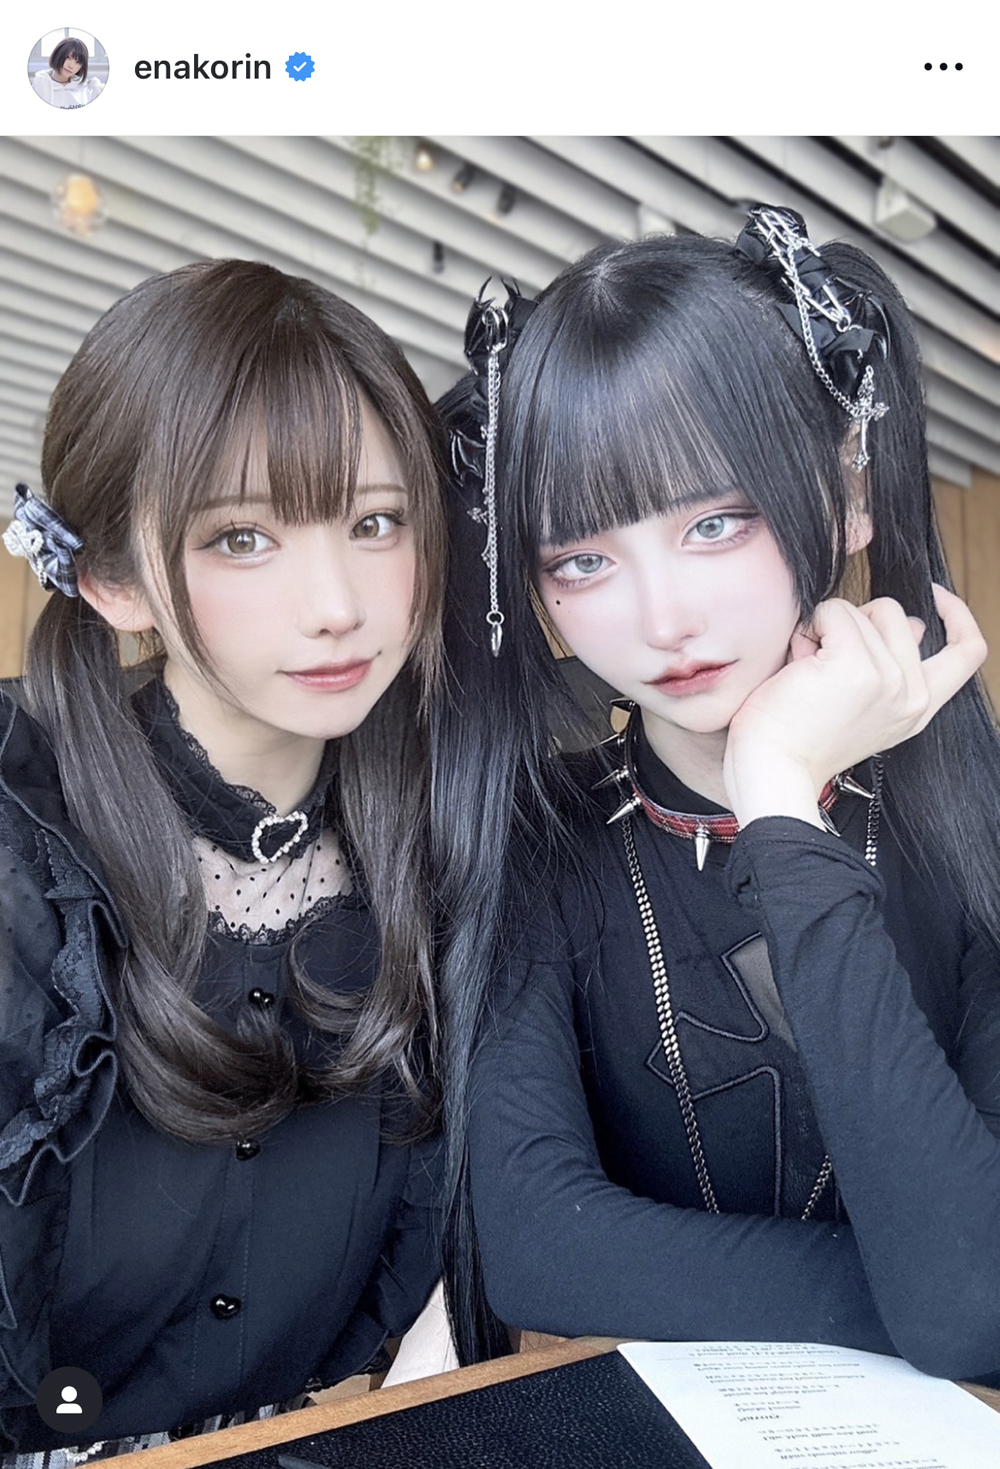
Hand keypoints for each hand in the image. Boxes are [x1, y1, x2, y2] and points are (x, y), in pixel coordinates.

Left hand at [723, 584, 986, 828]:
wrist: (771, 771)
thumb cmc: (799, 740)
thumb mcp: (864, 705)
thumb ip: (896, 665)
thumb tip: (916, 624)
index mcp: (918, 708)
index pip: (969, 651)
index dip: (958, 614)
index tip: (935, 595)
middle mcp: (911, 696)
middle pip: (897, 614)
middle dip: (855, 621)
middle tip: (824, 657)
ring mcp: (888, 680)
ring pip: (863, 611)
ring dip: (826, 629)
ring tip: (807, 671)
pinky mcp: (856, 667)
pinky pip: (835, 611)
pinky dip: (811, 624)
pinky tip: (797, 660)